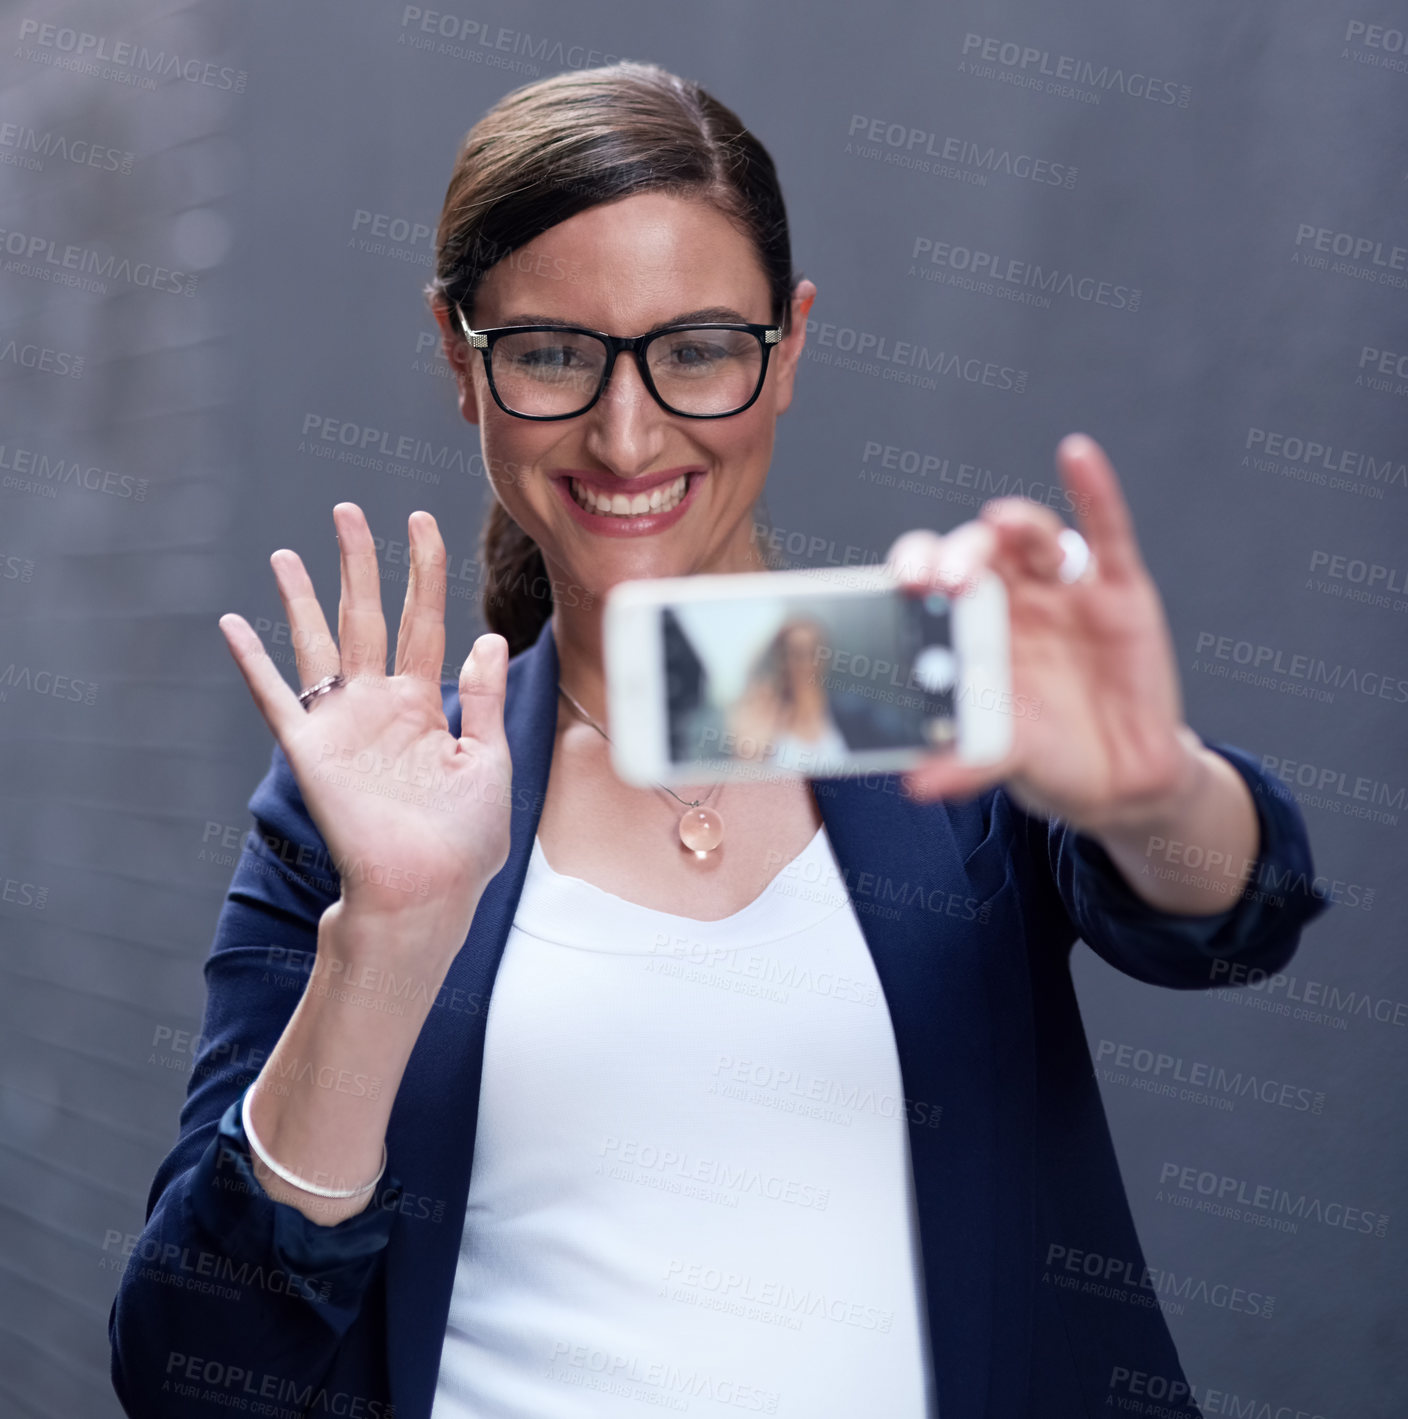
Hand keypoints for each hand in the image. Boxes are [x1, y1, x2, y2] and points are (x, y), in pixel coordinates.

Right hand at [218, 504, 512, 953]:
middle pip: (367, 617)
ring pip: (318, 645)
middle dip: (359, 564)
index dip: (424, 571)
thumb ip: (485, 700)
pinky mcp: (311, 749)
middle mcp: (381, 706)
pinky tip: (233, 623)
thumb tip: (486, 638)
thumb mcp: (489, 761)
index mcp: (427, 707)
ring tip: (287, 552)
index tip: (422, 522)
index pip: (425, 622)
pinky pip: (276, 697)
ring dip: (302, 598)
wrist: (427, 892)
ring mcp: (343, 725)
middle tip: (347, 511)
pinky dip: (252, 661)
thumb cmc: (465, 841)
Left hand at [884, 434, 1203, 837]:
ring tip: (997, 525)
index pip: (929, 582)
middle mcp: (1008, 600)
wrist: (1119, 779)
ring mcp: (1063, 590)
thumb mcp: (1002, 760)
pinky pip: (1106, 532)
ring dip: (1012, 526)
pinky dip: (1093, 490)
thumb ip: (964, 764)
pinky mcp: (1119, 591)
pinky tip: (1077, 455)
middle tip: (944, 580)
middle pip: (973, 553)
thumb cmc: (1044, 756)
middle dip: (956, 556)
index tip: (902, 586)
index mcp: (966, 629)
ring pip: (1031, 538)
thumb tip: (917, 783)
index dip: (913, 573)